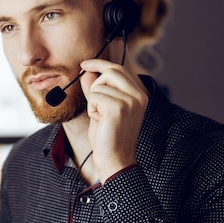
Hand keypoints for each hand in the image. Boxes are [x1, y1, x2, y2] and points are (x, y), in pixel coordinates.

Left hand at [79, 59, 148, 181]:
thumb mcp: (101, 109)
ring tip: (101, 117)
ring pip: (99, 85)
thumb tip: (87, 72)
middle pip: (110, 72)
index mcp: (138, 94)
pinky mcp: (118, 107)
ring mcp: (130, 100)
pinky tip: (99, 121)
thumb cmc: (108, 136)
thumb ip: (96, 90)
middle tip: (93, 102)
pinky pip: (94, 96)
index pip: (118, 69)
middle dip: (95, 84)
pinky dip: (91, 108)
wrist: (114, 158)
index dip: (99, 64)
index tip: (84, 64)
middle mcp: (138, 95)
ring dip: (93, 101)